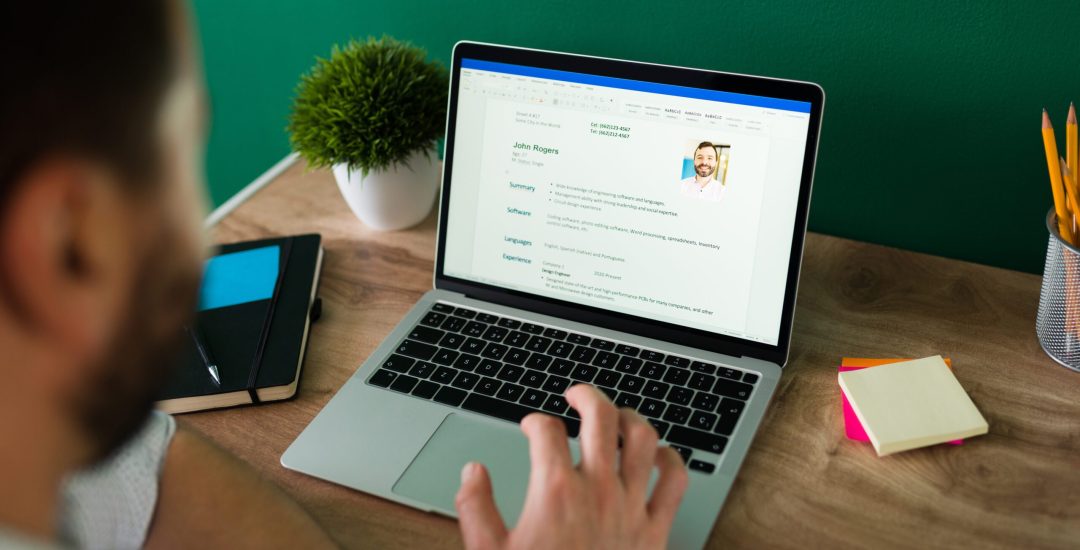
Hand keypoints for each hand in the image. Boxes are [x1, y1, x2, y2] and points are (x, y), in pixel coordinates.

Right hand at [455, 384, 688, 549]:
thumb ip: (475, 508)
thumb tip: (473, 472)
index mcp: (555, 491)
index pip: (546, 430)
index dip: (533, 420)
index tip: (529, 426)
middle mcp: (599, 489)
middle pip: (601, 417)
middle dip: (585, 395)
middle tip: (575, 394)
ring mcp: (632, 506)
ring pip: (643, 438)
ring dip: (630, 417)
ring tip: (617, 414)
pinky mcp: (656, 529)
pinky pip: (675, 480)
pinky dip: (671, 458)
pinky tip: (659, 453)